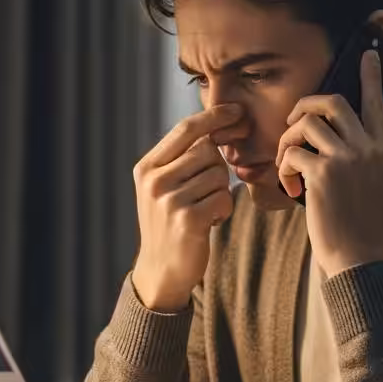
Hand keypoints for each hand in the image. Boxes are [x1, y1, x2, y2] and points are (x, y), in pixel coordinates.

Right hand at [131, 104, 242, 310]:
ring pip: (219, 174)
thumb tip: (216, 127)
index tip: (236, 111)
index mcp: (146, 168)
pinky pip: (224, 198)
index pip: (185, 129)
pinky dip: (224, 210)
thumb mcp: (162, 188)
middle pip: (207, 150)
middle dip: (217, 168)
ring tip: (205, 210)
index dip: (214, 116)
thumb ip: (180, 160)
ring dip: (221, 192)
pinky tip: (210, 222)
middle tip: (206, 191)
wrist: (160, 270)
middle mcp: (154, 181)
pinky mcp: (187, 220)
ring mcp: (169, 200)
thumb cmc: (169, 224)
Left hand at [276, 49, 382, 277]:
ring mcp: (348, 158)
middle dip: (305, 106)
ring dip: (287, 141)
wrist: (358, 254)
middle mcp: (370, 147)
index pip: (377, 102)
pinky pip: (291, 153)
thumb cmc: (357, 223)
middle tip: (292, 122)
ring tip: (287, 165)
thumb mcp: (371, 183)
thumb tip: (332, 137)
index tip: (369, 54)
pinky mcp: (323, 173)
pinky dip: (283, 169)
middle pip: (333, 102)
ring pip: (306, 124)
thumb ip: (360, 156)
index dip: (371, 76)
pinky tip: (289, 188)